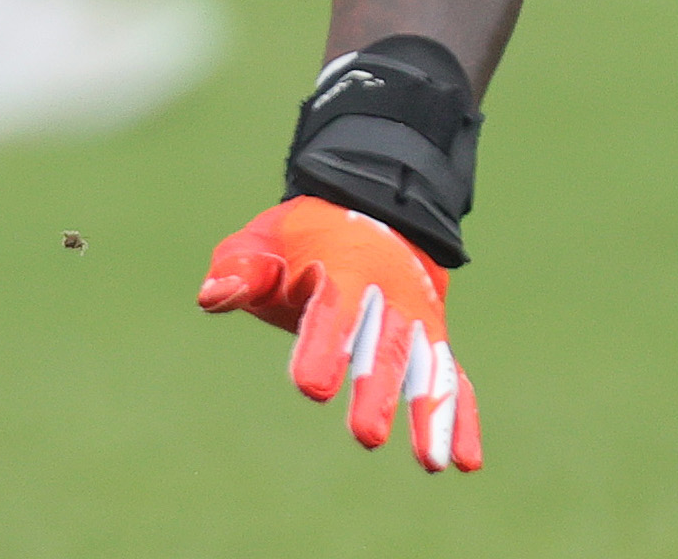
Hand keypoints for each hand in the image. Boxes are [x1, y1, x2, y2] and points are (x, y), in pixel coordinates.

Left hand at [198, 197, 479, 472]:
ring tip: (430, 462)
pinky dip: (461, 418)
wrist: (377, 214)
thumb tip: (213, 296)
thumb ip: (242, 268)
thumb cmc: (305, 241)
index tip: (311, 388)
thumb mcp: (266, 239)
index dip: (323, 346)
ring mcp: (419, 320)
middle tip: (367, 437)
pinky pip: (455, 379)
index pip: (334, 310)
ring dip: (431, 413)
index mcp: (346, 268)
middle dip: (378, 390)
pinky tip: (465, 463)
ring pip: (429, 367)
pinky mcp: (435, 342)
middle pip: (386, 345)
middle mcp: (391, 296)